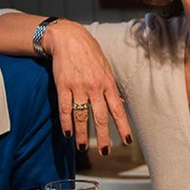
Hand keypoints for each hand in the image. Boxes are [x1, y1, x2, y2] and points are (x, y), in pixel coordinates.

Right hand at [45, 20, 132, 153]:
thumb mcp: (105, 68)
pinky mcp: (63, 85)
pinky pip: (65, 108)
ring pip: (81, 116)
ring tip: (82, 147)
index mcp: (108, 83)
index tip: (126, 141)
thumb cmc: (89, 52)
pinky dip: (66, 122)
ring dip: (82, 134)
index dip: (123, 127)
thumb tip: (120, 103)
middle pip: (100, 117)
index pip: (117, 109)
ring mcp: (78, 86)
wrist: (68, 37)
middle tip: (104, 152)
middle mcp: (95, 87)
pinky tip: (67, 133)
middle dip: (103, 137)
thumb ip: (111, 87)